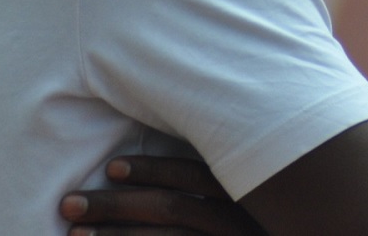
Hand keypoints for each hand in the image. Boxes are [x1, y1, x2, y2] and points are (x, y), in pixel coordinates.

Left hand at [60, 155, 267, 235]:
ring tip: (75, 235)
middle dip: (117, 205)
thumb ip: (223, 172)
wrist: (299, 233)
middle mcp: (242, 221)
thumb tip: (174, 141)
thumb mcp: (253, 194)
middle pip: (174, 209)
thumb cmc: (257, 220)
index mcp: (249, 192)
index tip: (111, 167)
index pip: (197, 175)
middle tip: (68, 204)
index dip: (154, 171)